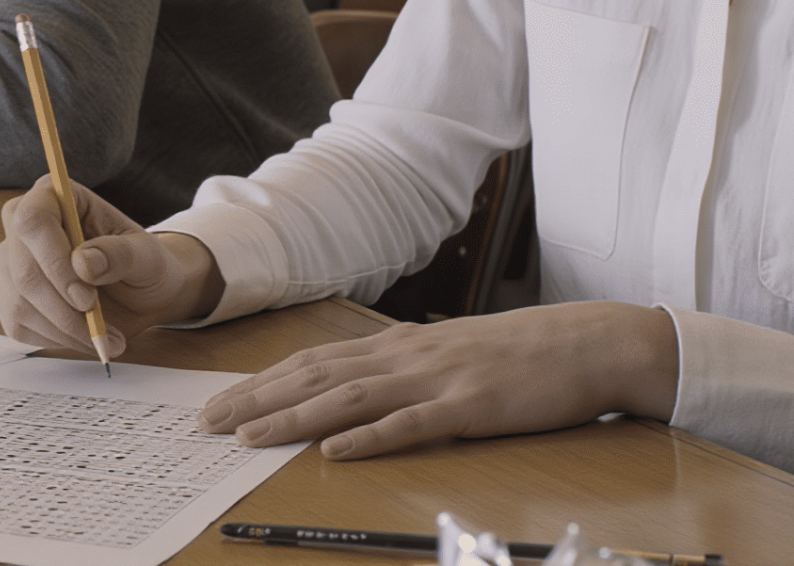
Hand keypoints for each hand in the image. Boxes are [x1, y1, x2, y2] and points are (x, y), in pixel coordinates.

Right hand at [0, 181, 220, 359]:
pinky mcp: (10, 298)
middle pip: (22, 268)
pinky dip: (56, 340)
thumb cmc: (144, 264)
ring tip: (105, 336)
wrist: (141, 293)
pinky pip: (19, 326)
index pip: (33, 220)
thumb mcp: (147, 256)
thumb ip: (120, 254)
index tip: (86, 297)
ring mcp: (13, 263)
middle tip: (100, 324)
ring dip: (64, 329)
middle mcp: (24, 226)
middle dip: (63, 307)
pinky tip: (83, 337)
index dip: (55, 261)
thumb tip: (83, 262)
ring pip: (18, 302)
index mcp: (55, 197)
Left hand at [199, 302, 677, 459]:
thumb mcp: (452, 353)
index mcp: (402, 345)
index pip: (316, 362)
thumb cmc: (523, 352)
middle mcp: (408, 356)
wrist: (587, 342)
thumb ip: (407, 368)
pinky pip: (411, 424)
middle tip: (207, 421)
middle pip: (317, 376)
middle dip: (257, 399)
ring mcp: (438, 379)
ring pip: (350, 398)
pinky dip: (369, 438)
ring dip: (293, 418)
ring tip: (248, 436)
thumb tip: (363, 385)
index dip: (264, 382)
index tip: (221, 401)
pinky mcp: (470, 406)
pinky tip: (334, 450)